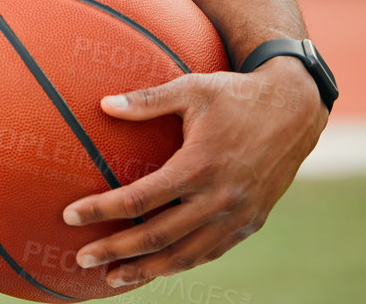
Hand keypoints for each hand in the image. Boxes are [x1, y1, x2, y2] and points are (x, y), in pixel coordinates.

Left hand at [60, 56, 328, 288]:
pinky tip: (157, 267)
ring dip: (147, 270)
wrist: (295, 111)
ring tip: (113, 277)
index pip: (140, 198)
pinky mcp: (251, 224)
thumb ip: (146, 100)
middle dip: (116, 251)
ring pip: (185, 255)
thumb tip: (103, 104)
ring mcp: (237, 217)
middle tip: (81, 258)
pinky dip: (181, 263)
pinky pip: (210, 252)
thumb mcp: (191, 89)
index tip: (70, 216)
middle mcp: (219, 199)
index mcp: (199, 166)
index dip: (101, 210)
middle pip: (157, 236)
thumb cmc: (235, 95)